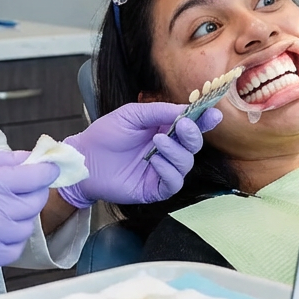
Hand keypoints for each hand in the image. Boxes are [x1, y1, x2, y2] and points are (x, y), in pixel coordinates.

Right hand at [0, 149, 58, 272]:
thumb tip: (29, 160)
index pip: (33, 178)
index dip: (46, 171)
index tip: (49, 167)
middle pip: (34, 203)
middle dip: (35, 191)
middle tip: (25, 186)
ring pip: (27, 228)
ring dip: (24, 216)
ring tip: (7, 208)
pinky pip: (13, 251)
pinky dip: (13, 239)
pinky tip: (0, 228)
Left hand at [59, 103, 221, 208]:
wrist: (84, 158)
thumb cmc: (105, 134)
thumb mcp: (132, 114)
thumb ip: (159, 111)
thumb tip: (186, 110)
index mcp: (164, 130)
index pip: (191, 126)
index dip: (204, 121)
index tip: (213, 115)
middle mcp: (167, 150)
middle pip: (194, 146)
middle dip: (192, 135)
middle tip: (182, 126)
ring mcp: (162, 170)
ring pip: (186, 164)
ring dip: (176, 152)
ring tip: (157, 142)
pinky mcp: (154, 189)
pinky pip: (173, 183)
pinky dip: (168, 171)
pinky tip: (154, 161)